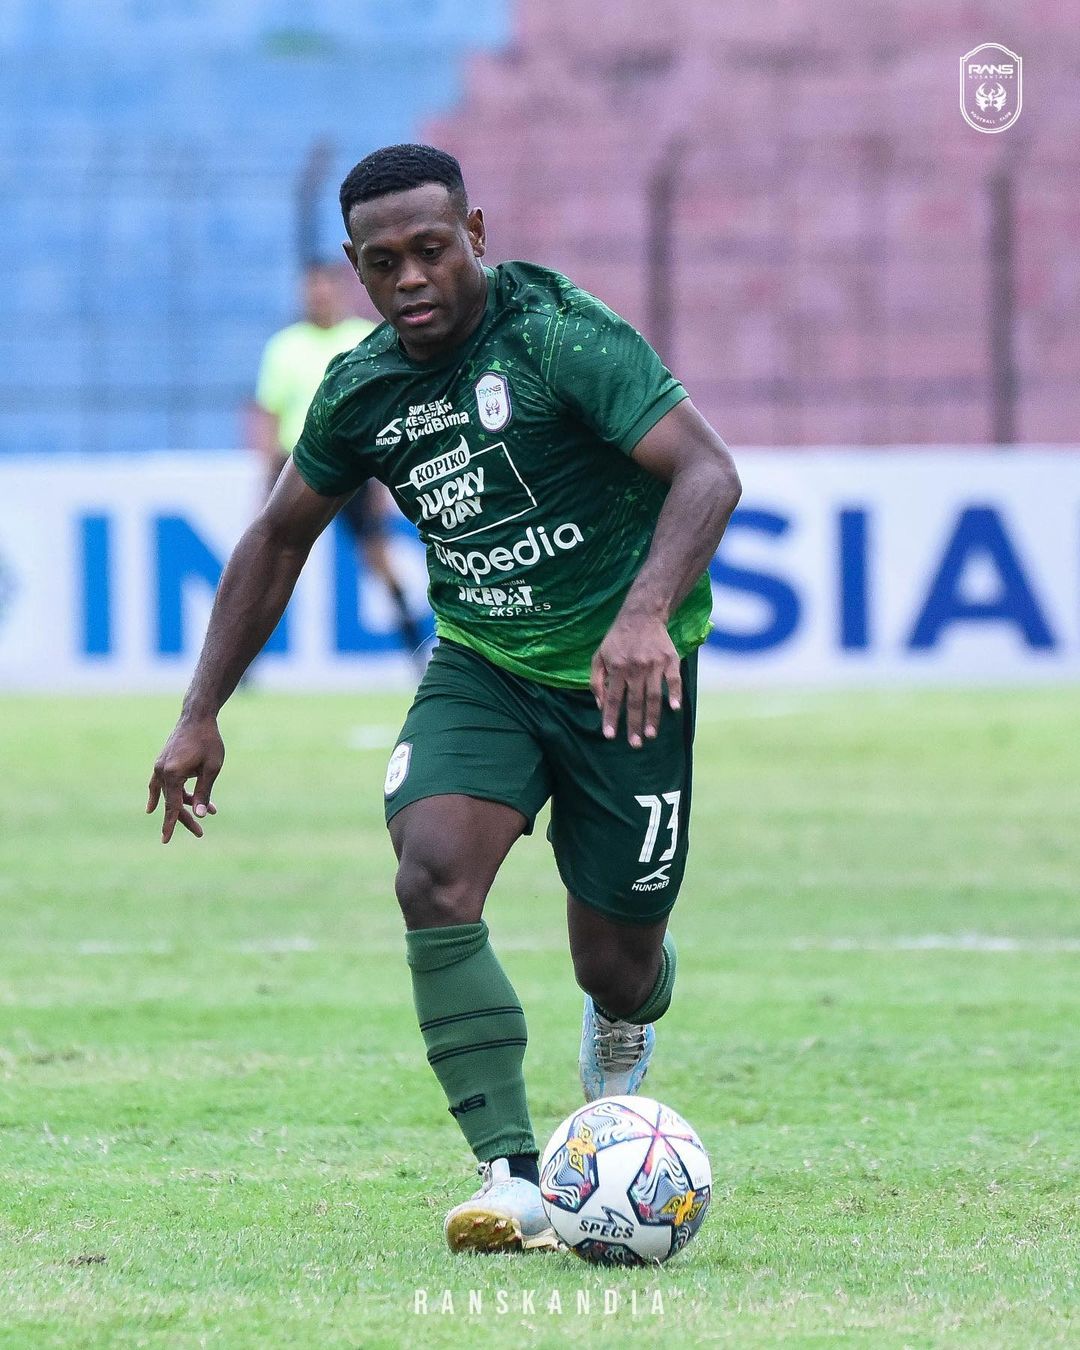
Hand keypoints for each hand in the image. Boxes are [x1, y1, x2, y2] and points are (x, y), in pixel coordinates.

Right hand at [146, 717, 224, 842]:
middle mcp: (161, 771)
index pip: (172, 806)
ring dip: (184, 804)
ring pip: (169, 793)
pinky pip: (157, 784)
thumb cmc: (208, 741)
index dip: (171, 824)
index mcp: (172, 774)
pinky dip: (159, 795)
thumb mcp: (212, 768)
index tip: (165, 840)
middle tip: (200, 833)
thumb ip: (204, 792)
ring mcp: (159, 766)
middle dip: (185, 817)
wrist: (197, 717)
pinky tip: (153, 808)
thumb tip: (200, 815)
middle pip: (171, 802)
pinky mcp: (162, 762)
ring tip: (208, 811)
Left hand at [590, 613, 681, 748]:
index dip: (610, 718)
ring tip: (651, 735)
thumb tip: (599, 705)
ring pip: (653, 695)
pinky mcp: (670, 660)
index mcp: (616, 668)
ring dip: (652, 717)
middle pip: (633, 701)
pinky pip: (673, 680)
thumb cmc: (617, 639)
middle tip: (635, 744)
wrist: (642, 615)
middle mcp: (634, 668)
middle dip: (633, 725)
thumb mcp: (598, 656)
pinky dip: (675, 694)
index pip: (612, 698)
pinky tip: (675, 709)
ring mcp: (654, 664)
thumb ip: (596, 681)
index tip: (610, 736)